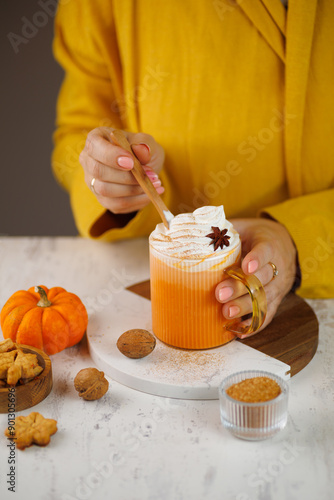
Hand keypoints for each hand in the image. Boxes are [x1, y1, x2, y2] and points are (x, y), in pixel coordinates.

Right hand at [79, 127, 164, 212]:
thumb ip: (144, 143)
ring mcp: (93, 182)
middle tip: (151, 174)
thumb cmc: (141, 150)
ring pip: (106, 191)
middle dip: (127, 176)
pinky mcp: (103, 199)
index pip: (95, 147)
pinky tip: (151, 194)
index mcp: (96, 139)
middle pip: (98, 172)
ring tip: (155, 184)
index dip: (111, 156)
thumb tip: (142, 150)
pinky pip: (117, 204)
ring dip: (134, 189)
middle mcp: (89, 161)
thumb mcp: (146, 142)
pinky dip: (137, 201)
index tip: (131, 162)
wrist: (145, 166)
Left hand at [215, 218, 296, 336]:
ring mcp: (278, 286)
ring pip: (264, 299)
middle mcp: (277, 267)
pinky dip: (254, 325)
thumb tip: (194, 232)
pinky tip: (239, 332)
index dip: (257, 259)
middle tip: (219, 294)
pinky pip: (267, 315)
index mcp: (269, 244)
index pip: (265, 251)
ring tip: (226, 313)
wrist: (284, 244)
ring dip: (244, 308)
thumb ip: (224, 230)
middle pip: (261, 279)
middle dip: (240, 288)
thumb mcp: (243, 226)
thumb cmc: (255, 235)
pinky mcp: (275, 300)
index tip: (246, 266)